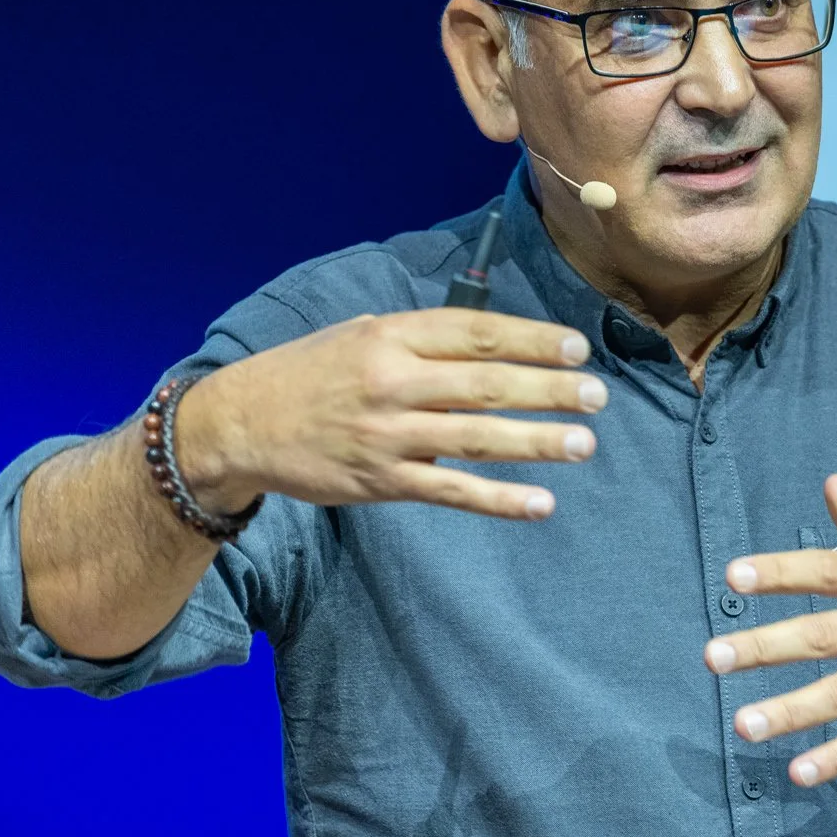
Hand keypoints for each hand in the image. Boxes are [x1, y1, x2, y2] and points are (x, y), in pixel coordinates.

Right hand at [176, 308, 605, 520]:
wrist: (239, 424)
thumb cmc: (309, 373)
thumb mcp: (359, 334)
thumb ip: (421, 338)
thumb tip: (490, 340)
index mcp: (391, 336)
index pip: (475, 332)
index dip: (531, 339)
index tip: (577, 347)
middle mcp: (392, 381)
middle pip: (485, 383)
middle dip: (548, 389)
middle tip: (598, 395)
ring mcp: (387, 434)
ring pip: (475, 438)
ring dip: (535, 442)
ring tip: (583, 444)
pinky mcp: (380, 481)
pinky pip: (450, 491)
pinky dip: (498, 499)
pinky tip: (540, 503)